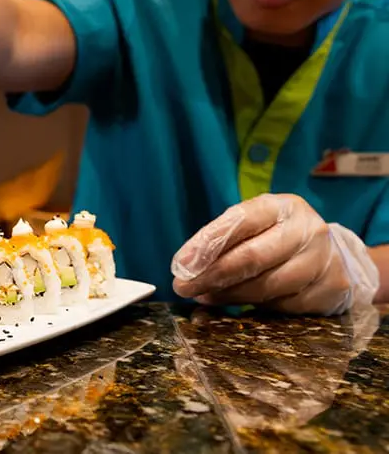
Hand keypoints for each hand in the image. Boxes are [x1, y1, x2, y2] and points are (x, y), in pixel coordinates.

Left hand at [171, 193, 379, 315]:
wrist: (331, 255)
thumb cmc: (278, 237)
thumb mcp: (254, 225)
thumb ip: (223, 238)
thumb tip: (187, 265)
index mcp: (283, 206)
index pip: (241, 221)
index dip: (207, 243)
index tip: (181, 264)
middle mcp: (308, 230)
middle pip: (252, 257)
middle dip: (211, 275)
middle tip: (184, 287)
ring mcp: (323, 260)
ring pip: (266, 286)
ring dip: (227, 295)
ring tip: (204, 296)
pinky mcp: (331, 289)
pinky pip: (283, 305)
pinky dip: (253, 306)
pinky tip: (237, 303)